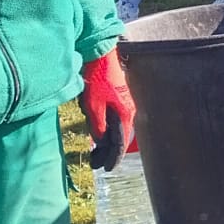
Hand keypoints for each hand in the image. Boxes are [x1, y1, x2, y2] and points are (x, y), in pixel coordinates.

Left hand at [80, 49, 136, 170]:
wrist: (102, 55)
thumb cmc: (98, 79)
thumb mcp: (93, 106)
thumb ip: (98, 126)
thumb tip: (101, 141)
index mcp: (125, 115)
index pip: (120, 144)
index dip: (112, 158)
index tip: (106, 169)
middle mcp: (130, 111)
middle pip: (121, 137)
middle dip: (109, 151)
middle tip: (95, 161)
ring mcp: (126, 103)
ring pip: (119, 128)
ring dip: (108, 140)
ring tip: (96, 149)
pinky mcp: (120, 97)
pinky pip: (117, 119)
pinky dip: (109, 129)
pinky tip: (100, 129)